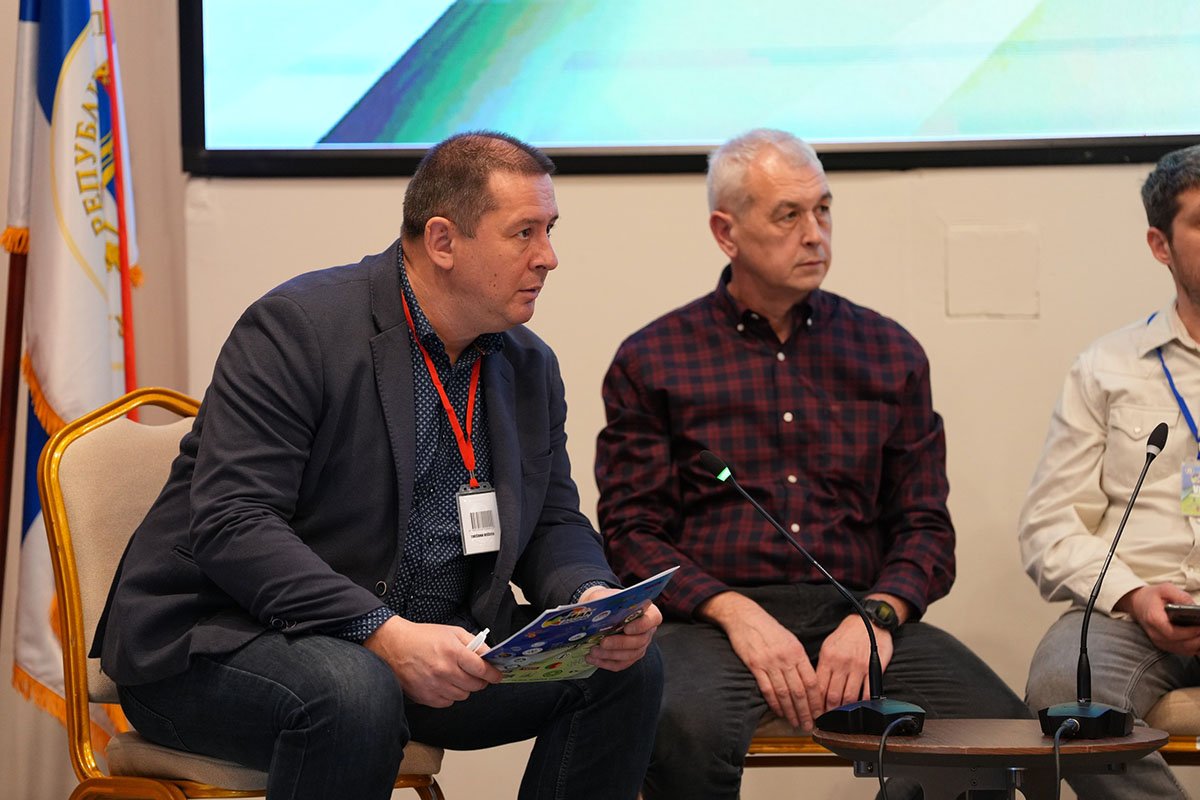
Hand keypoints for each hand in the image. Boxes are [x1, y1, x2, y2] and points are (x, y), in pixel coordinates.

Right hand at [364, 616, 502, 706]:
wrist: (393, 646)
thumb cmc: (423, 637)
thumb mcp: (452, 631)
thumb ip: (474, 643)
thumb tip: (489, 655)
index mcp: (453, 652)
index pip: (482, 670)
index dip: (493, 674)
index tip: (497, 675)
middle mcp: (444, 671)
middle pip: (475, 685)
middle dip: (480, 680)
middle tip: (476, 674)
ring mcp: (434, 686)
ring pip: (463, 696)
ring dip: (465, 688)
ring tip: (456, 676)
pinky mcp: (425, 697)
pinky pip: (448, 703)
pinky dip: (450, 695)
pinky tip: (444, 683)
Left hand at [578, 585, 662, 671]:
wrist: (603, 612)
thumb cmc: (608, 602)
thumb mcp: (607, 597)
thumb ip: (607, 603)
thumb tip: (598, 611)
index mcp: (648, 612)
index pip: (653, 619)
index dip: (642, 625)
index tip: (627, 628)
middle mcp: (647, 631)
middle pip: (640, 641)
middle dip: (620, 643)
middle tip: (603, 642)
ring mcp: (640, 646)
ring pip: (629, 655)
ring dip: (610, 655)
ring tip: (593, 651)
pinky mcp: (629, 657)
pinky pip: (620, 664)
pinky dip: (605, 662)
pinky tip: (592, 658)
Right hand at [698, 592, 822, 730]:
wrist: (745, 617)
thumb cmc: (768, 629)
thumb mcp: (790, 639)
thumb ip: (799, 659)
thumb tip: (808, 681)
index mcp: (797, 652)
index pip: (811, 682)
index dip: (816, 701)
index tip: (819, 713)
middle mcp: (786, 658)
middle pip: (799, 691)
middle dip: (806, 712)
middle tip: (809, 725)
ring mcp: (770, 662)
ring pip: (784, 693)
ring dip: (791, 712)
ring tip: (795, 723)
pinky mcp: (755, 665)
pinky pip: (767, 689)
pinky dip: (774, 703)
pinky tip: (779, 712)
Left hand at [815, 614, 892, 711]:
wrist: (868, 622)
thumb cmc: (846, 635)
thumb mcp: (828, 646)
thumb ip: (823, 666)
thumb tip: (815, 686)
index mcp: (828, 657)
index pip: (818, 685)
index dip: (815, 702)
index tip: (814, 711)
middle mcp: (842, 663)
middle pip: (832, 695)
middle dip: (828, 710)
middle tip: (826, 718)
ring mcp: (858, 667)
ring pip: (849, 696)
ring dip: (844, 710)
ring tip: (840, 717)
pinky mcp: (873, 669)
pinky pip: (867, 692)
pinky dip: (862, 703)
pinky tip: (858, 708)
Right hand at [1116, 584, 1199, 655]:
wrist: (1137, 603)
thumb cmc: (1152, 596)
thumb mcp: (1165, 589)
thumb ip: (1181, 596)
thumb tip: (1195, 607)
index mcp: (1154, 619)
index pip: (1172, 633)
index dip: (1188, 632)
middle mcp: (1155, 633)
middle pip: (1180, 644)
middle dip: (1197, 640)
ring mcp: (1158, 641)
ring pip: (1182, 650)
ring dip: (1196, 645)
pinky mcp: (1163, 644)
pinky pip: (1181, 651)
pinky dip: (1193, 648)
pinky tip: (1199, 640)